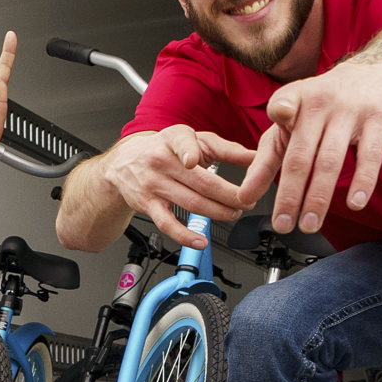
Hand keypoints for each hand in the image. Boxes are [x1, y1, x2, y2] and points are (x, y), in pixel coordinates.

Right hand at [103, 125, 267, 235]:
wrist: (124, 164)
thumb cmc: (164, 149)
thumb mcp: (193, 139)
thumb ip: (226, 149)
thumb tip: (256, 157)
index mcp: (174, 140)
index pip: (181, 144)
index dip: (188, 152)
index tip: (194, 160)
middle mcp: (161, 162)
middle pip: (200, 182)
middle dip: (229, 195)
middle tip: (247, 200)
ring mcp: (154, 186)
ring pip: (190, 204)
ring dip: (218, 213)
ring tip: (234, 213)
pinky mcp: (148, 205)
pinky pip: (167, 225)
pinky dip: (185, 236)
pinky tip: (201, 242)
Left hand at [250, 53, 381, 234]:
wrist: (369, 76)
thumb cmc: (320, 106)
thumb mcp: (289, 123)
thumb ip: (265, 160)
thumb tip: (244, 196)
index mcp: (294, 98)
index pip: (283, 104)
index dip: (281, 111)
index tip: (279, 119)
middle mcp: (320, 103)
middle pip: (301, 153)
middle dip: (290, 193)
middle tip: (283, 224)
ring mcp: (350, 111)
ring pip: (331, 160)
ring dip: (319, 197)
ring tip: (310, 223)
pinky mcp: (378, 120)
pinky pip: (370, 156)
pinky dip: (362, 182)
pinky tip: (355, 203)